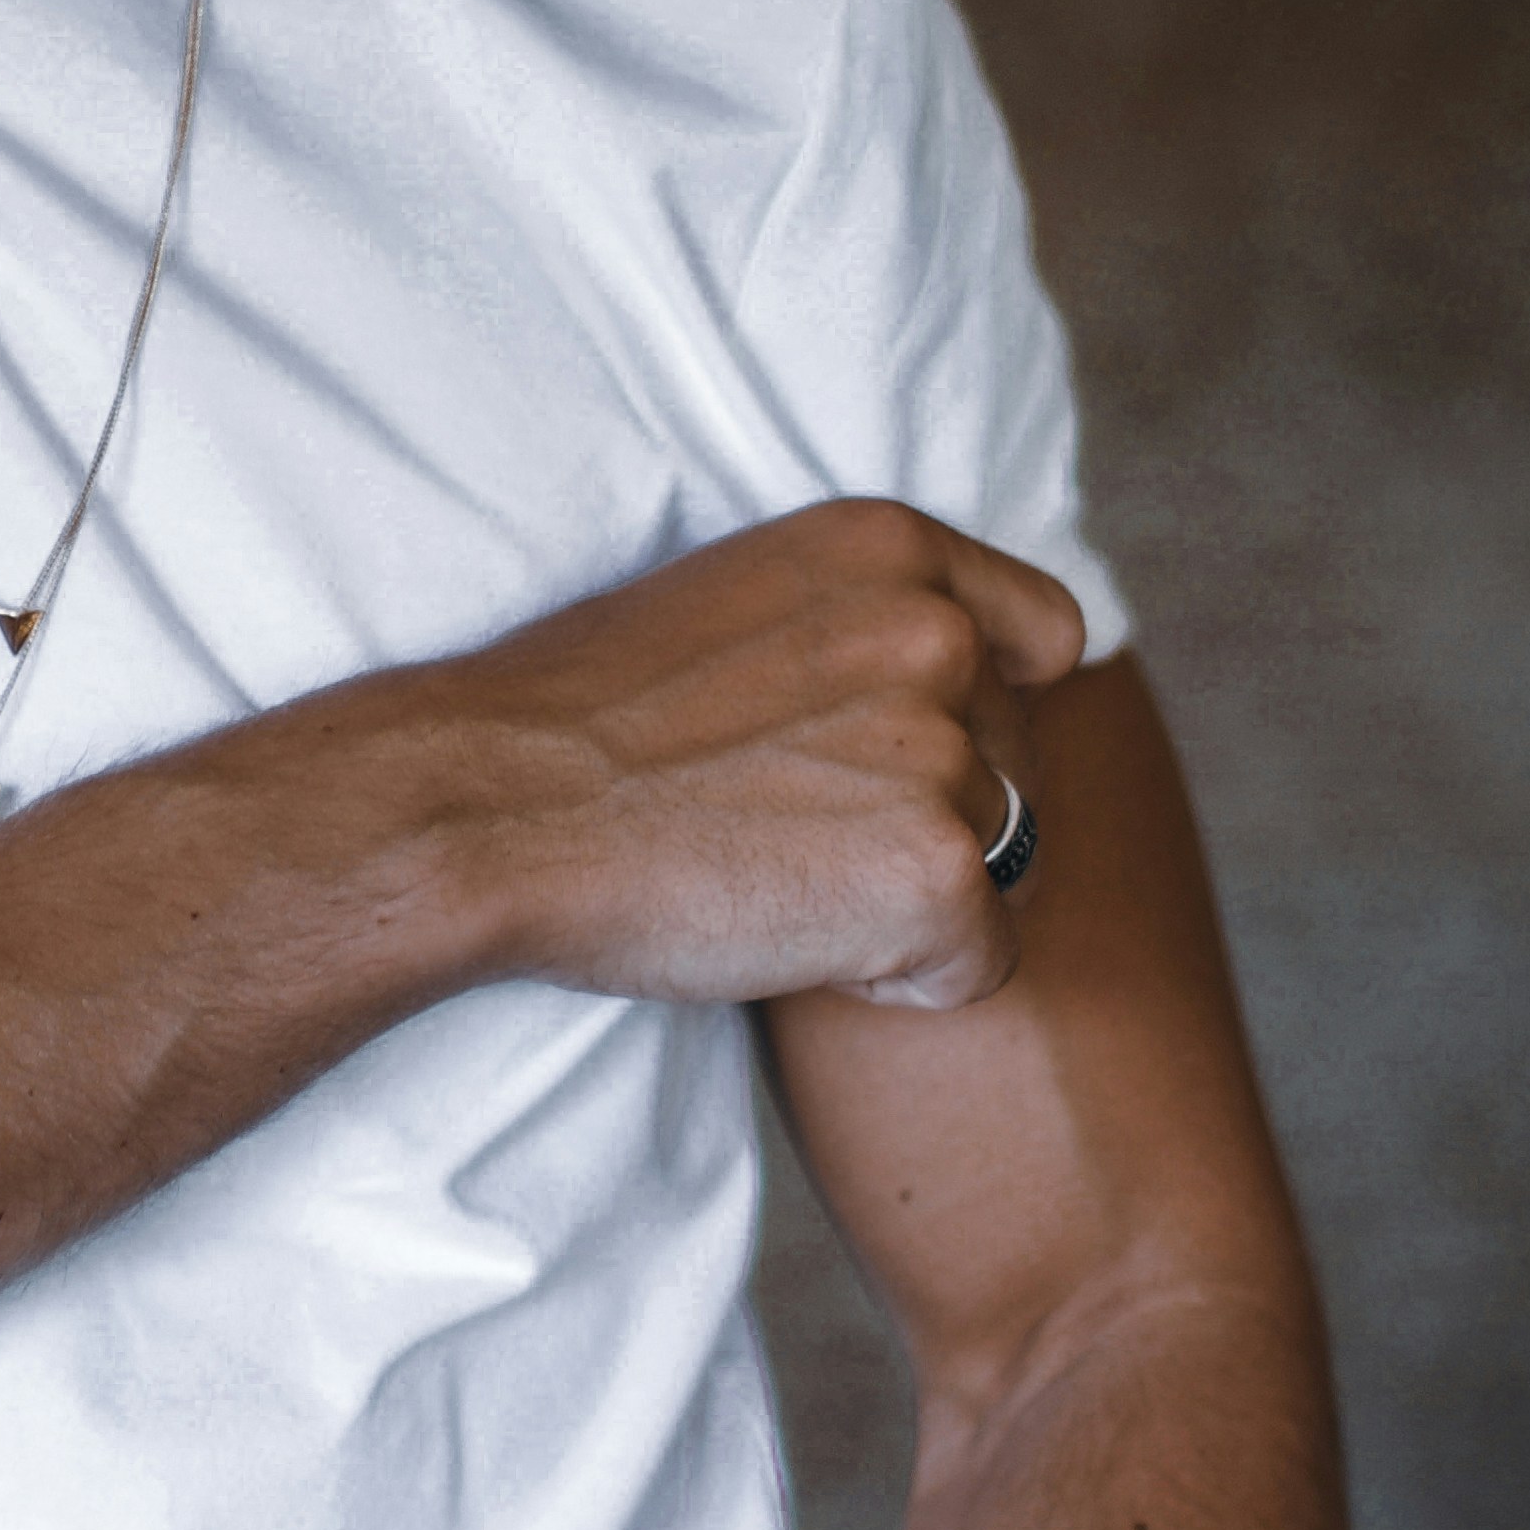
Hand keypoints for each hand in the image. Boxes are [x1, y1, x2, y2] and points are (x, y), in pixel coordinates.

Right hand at [395, 498, 1094, 1017]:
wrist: (485, 805)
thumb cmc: (580, 720)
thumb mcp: (740, 602)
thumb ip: (861, 621)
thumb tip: (962, 674)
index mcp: (893, 547)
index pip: (1045, 636)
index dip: (978, 716)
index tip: (882, 754)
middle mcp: (941, 632)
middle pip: (1018, 768)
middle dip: (926, 817)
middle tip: (776, 827)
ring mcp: (945, 750)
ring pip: (1002, 866)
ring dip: (905, 898)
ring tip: (771, 876)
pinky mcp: (936, 872)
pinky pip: (980, 966)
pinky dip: (899, 981)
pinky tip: (788, 940)